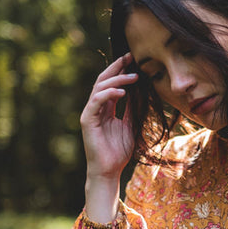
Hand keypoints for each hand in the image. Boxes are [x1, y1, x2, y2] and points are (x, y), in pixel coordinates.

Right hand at [80, 53, 137, 182]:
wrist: (109, 171)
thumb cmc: (119, 152)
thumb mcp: (131, 125)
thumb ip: (132, 108)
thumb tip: (140, 92)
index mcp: (105, 108)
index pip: (111, 83)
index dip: (120, 70)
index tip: (133, 60)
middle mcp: (95, 108)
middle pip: (103, 80)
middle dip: (117, 67)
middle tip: (130, 57)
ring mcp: (90, 113)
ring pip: (100, 88)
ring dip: (117, 79)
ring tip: (133, 77)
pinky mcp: (87, 120)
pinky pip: (96, 101)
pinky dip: (109, 94)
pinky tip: (122, 92)